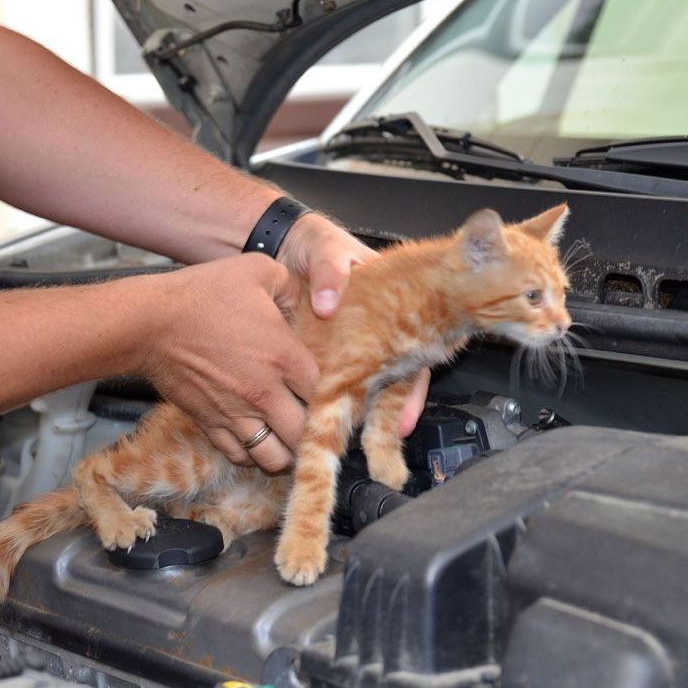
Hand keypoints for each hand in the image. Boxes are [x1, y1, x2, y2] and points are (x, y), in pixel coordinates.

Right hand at [140, 254, 318, 471]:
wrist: (150, 322)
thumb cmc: (203, 294)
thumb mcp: (257, 270)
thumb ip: (292, 285)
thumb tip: (309, 300)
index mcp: (284, 357)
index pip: (326, 393)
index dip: (334, 394)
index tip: (330, 389)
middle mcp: (265, 393)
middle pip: (305, 435)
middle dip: (314, 430)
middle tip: (313, 419)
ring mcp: (236, 414)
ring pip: (275, 458)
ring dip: (286, 451)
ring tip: (287, 437)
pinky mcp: (210, 424)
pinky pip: (240, 457)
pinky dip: (252, 455)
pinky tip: (257, 438)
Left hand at [276, 212, 428, 435]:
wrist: (279, 244)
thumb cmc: (313, 243)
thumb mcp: (325, 248)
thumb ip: (330, 269)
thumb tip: (328, 300)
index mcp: (385, 306)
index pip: (408, 352)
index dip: (409, 389)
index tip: (401, 420)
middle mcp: (370, 332)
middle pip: (387, 380)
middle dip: (386, 414)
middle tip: (381, 444)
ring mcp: (345, 345)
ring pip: (358, 387)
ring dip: (356, 414)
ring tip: (347, 440)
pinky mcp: (317, 352)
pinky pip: (326, 381)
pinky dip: (324, 402)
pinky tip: (318, 421)